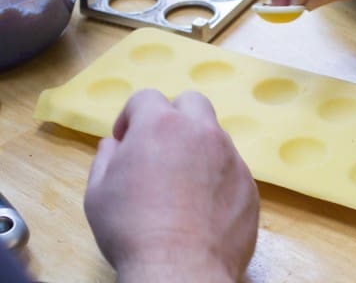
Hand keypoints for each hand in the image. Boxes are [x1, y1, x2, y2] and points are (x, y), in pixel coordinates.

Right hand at [84, 90, 258, 282]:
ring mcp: (231, 156)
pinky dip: (217, 176)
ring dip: (198, 147)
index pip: (146, 97)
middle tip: (161, 148)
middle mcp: (202, 132)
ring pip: (215, 135)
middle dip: (173, 116)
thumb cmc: (132, 230)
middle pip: (191, 103)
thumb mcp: (98, 192)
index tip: (125, 140)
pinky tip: (205, 205)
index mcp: (161, 125)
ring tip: (183, 183)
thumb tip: (116, 144)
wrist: (182, 269)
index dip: (131, 116)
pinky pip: (231, 167)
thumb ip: (106, 157)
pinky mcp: (249, 183)